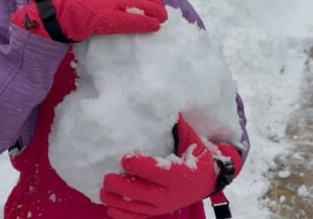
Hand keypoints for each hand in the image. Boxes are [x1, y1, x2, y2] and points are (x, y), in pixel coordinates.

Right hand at [11, 0, 167, 40]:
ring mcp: (108, 5)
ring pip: (136, 7)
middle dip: (152, 4)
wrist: (55, 15)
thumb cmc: (68, 10)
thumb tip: (111, 8)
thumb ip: (100, 0)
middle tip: (164, 11)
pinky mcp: (106, 18)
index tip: (153, 1)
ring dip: (152, 13)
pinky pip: (129, 21)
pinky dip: (143, 23)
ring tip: (163, 18)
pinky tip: (154, 26)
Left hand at [100, 114, 241, 218]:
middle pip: (144, 193)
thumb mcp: (192, 139)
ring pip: (139, 207)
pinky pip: (141, 217)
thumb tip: (169, 106)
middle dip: (124, 186)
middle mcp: (172, 194)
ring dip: (119, 201)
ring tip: (103, 192)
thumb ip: (180, 125)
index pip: (158, 171)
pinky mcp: (160, 211)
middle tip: (107, 178)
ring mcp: (165, 205)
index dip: (141, 166)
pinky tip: (111, 209)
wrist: (209, 180)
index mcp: (180, 175)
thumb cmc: (198, 156)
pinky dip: (125, 216)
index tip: (125, 159)